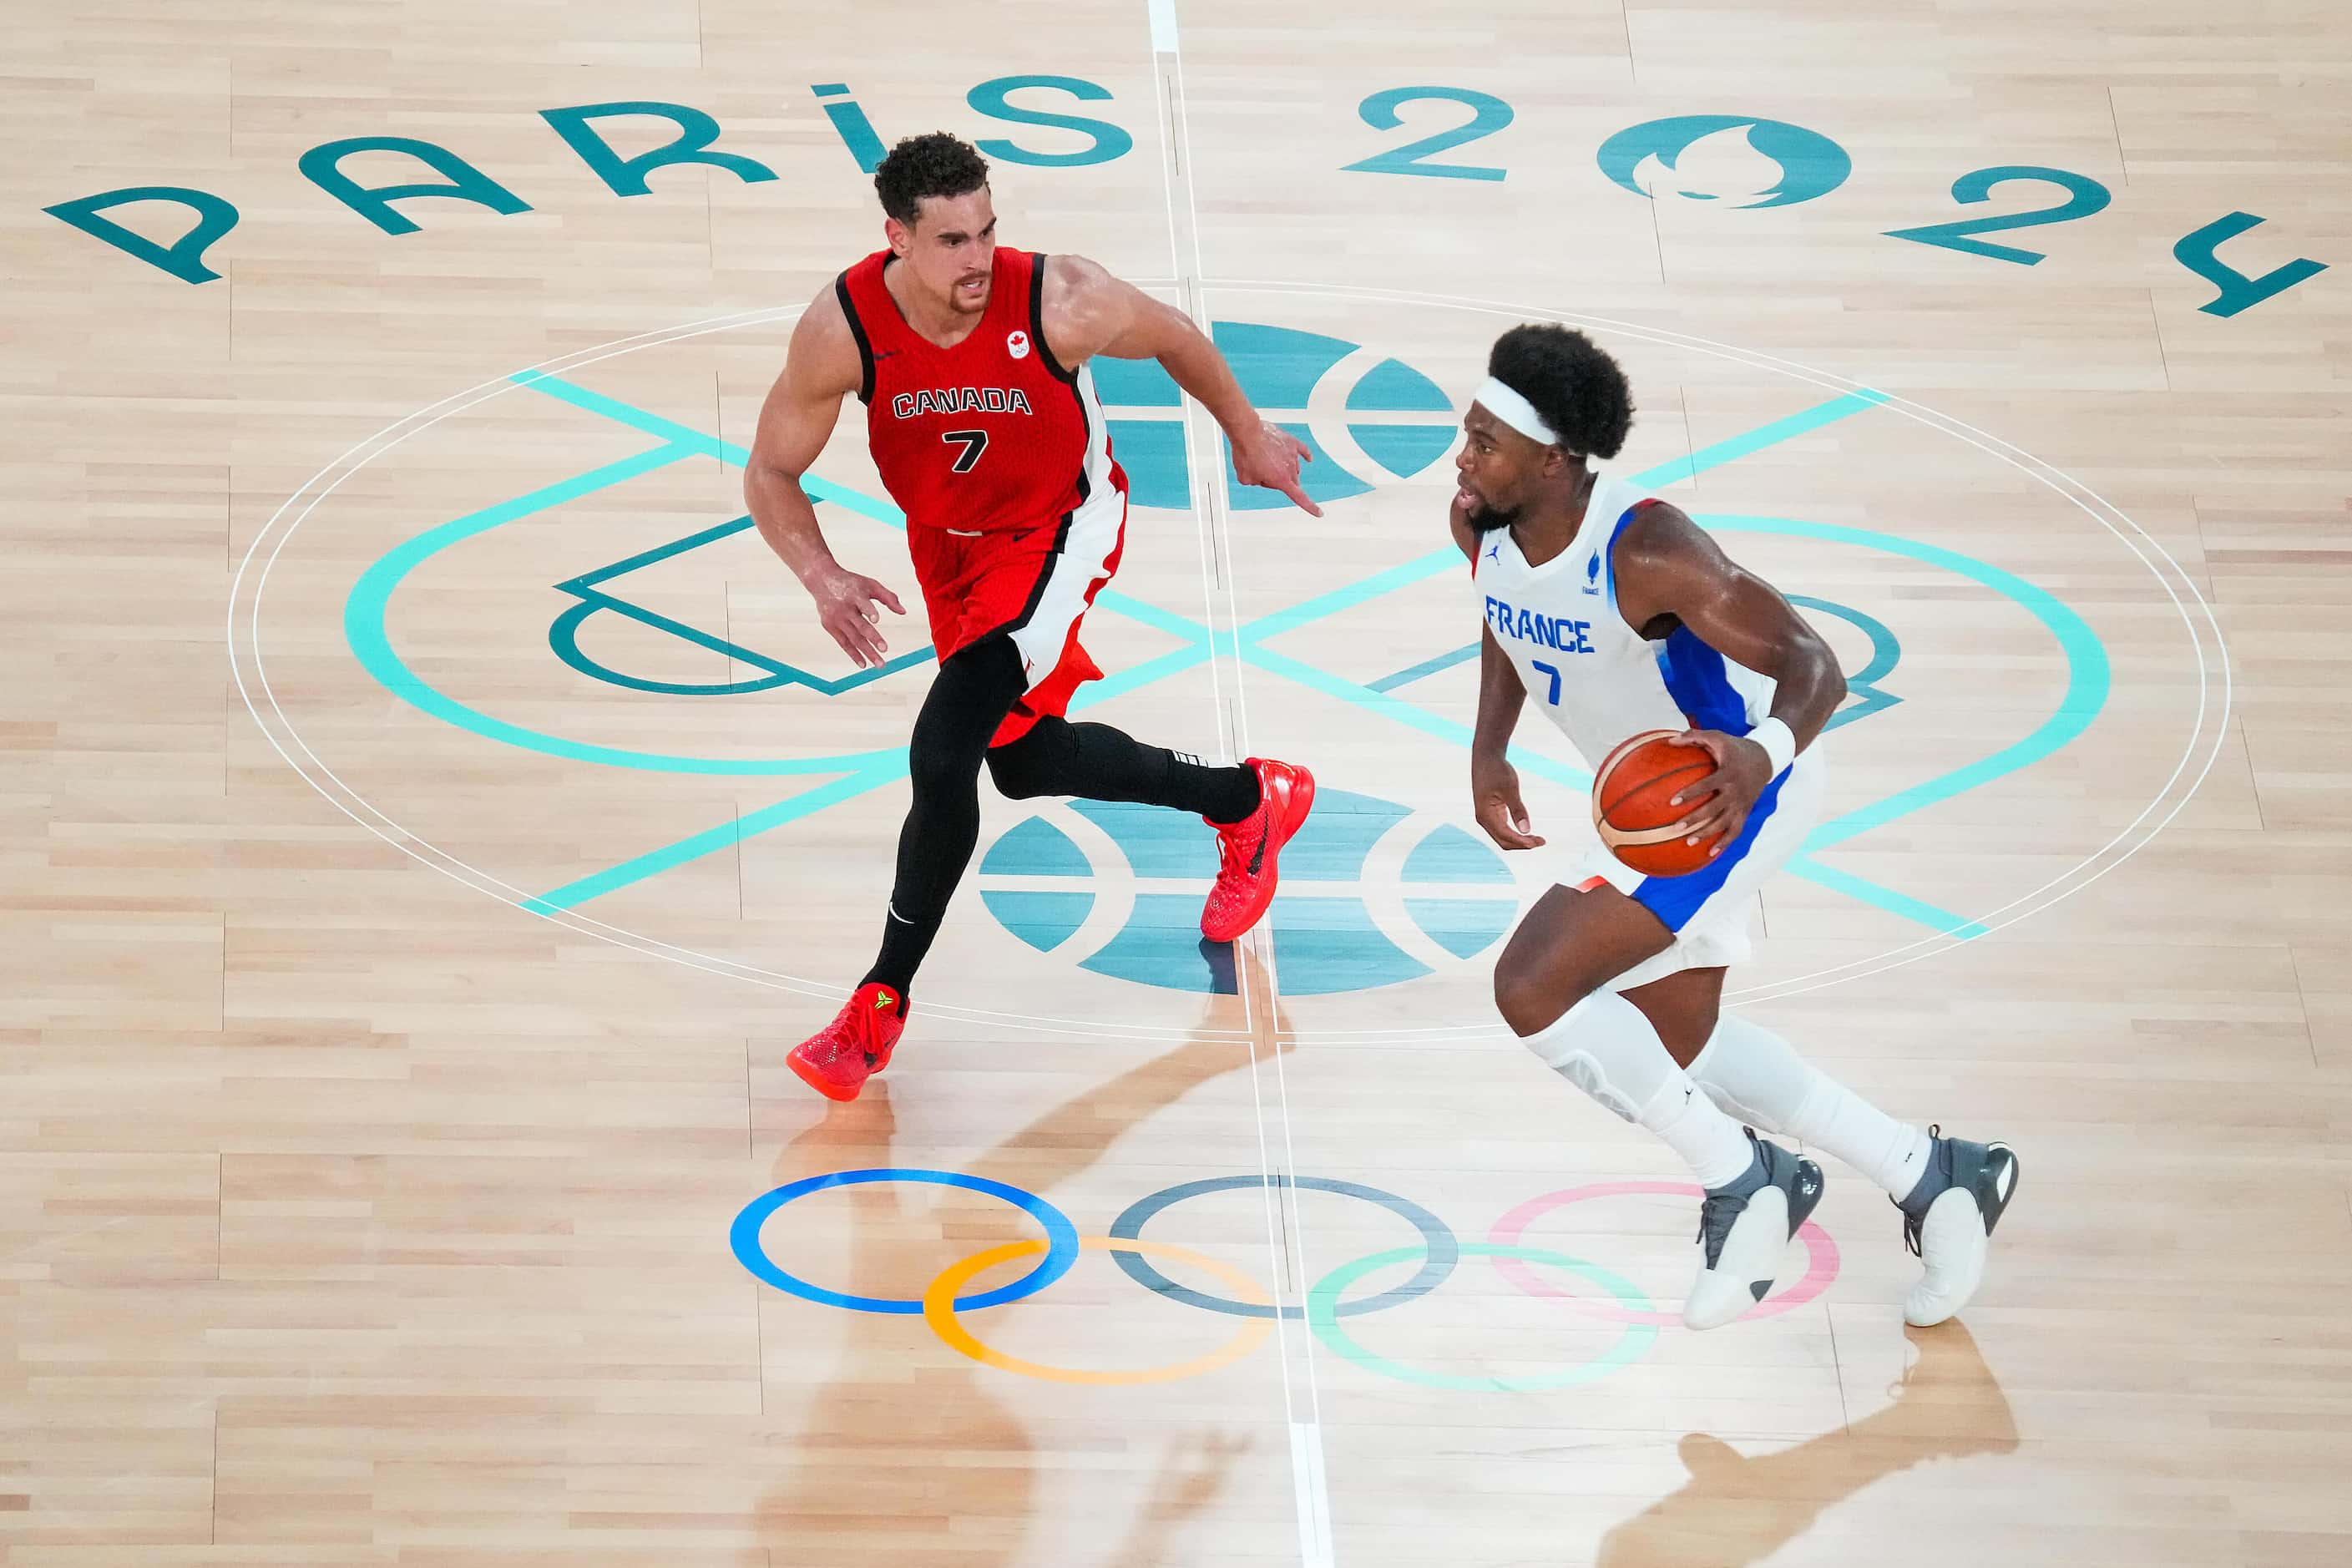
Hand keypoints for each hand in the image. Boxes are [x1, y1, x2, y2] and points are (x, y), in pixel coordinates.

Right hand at [804, 565, 905, 668]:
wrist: (822, 579)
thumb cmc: (851, 583)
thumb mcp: (870, 585)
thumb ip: (888, 597)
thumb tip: (903, 612)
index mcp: (855, 595)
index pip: (863, 604)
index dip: (869, 611)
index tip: (876, 619)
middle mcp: (844, 607)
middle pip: (860, 626)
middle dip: (873, 639)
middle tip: (885, 650)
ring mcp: (836, 618)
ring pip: (853, 638)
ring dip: (866, 652)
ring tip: (879, 664)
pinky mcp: (829, 626)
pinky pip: (843, 643)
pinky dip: (853, 654)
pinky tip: (864, 664)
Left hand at [1228, 419, 1321, 515]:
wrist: (1247, 432)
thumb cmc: (1245, 455)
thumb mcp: (1246, 479)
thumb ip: (1259, 483)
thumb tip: (1265, 477)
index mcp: (1281, 480)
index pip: (1300, 498)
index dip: (1310, 507)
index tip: (1319, 513)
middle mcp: (1290, 468)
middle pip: (1292, 481)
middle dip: (1281, 481)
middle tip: (1263, 473)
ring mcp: (1292, 454)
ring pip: (1293, 467)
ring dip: (1283, 467)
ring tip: (1266, 459)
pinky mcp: (1291, 442)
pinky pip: (1303, 450)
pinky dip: (1305, 455)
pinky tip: (1309, 458)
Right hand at [1472, 755, 1544, 849]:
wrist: (1486, 756)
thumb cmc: (1497, 770)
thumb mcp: (1510, 789)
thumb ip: (1518, 810)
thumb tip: (1526, 830)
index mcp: (1485, 815)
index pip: (1505, 836)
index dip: (1522, 842)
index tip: (1538, 842)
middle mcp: (1484, 819)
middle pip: (1503, 841)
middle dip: (1522, 844)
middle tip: (1542, 841)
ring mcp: (1487, 816)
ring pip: (1503, 837)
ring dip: (1520, 840)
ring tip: (1538, 839)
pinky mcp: (1492, 812)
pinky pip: (1503, 829)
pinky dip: (1516, 833)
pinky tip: (1527, 832)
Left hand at [1665, 729, 1773, 855]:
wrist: (1765, 759)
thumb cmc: (1734, 747)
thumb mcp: (1717, 737)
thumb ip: (1694, 736)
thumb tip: (1670, 740)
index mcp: (1728, 773)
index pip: (1707, 785)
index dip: (1691, 793)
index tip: (1672, 801)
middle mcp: (1736, 791)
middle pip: (1714, 809)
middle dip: (1695, 819)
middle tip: (1676, 827)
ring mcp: (1742, 803)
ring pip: (1724, 823)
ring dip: (1707, 834)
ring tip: (1688, 842)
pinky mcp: (1745, 811)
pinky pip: (1736, 831)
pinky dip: (1725, 843)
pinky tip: (1710, 852)